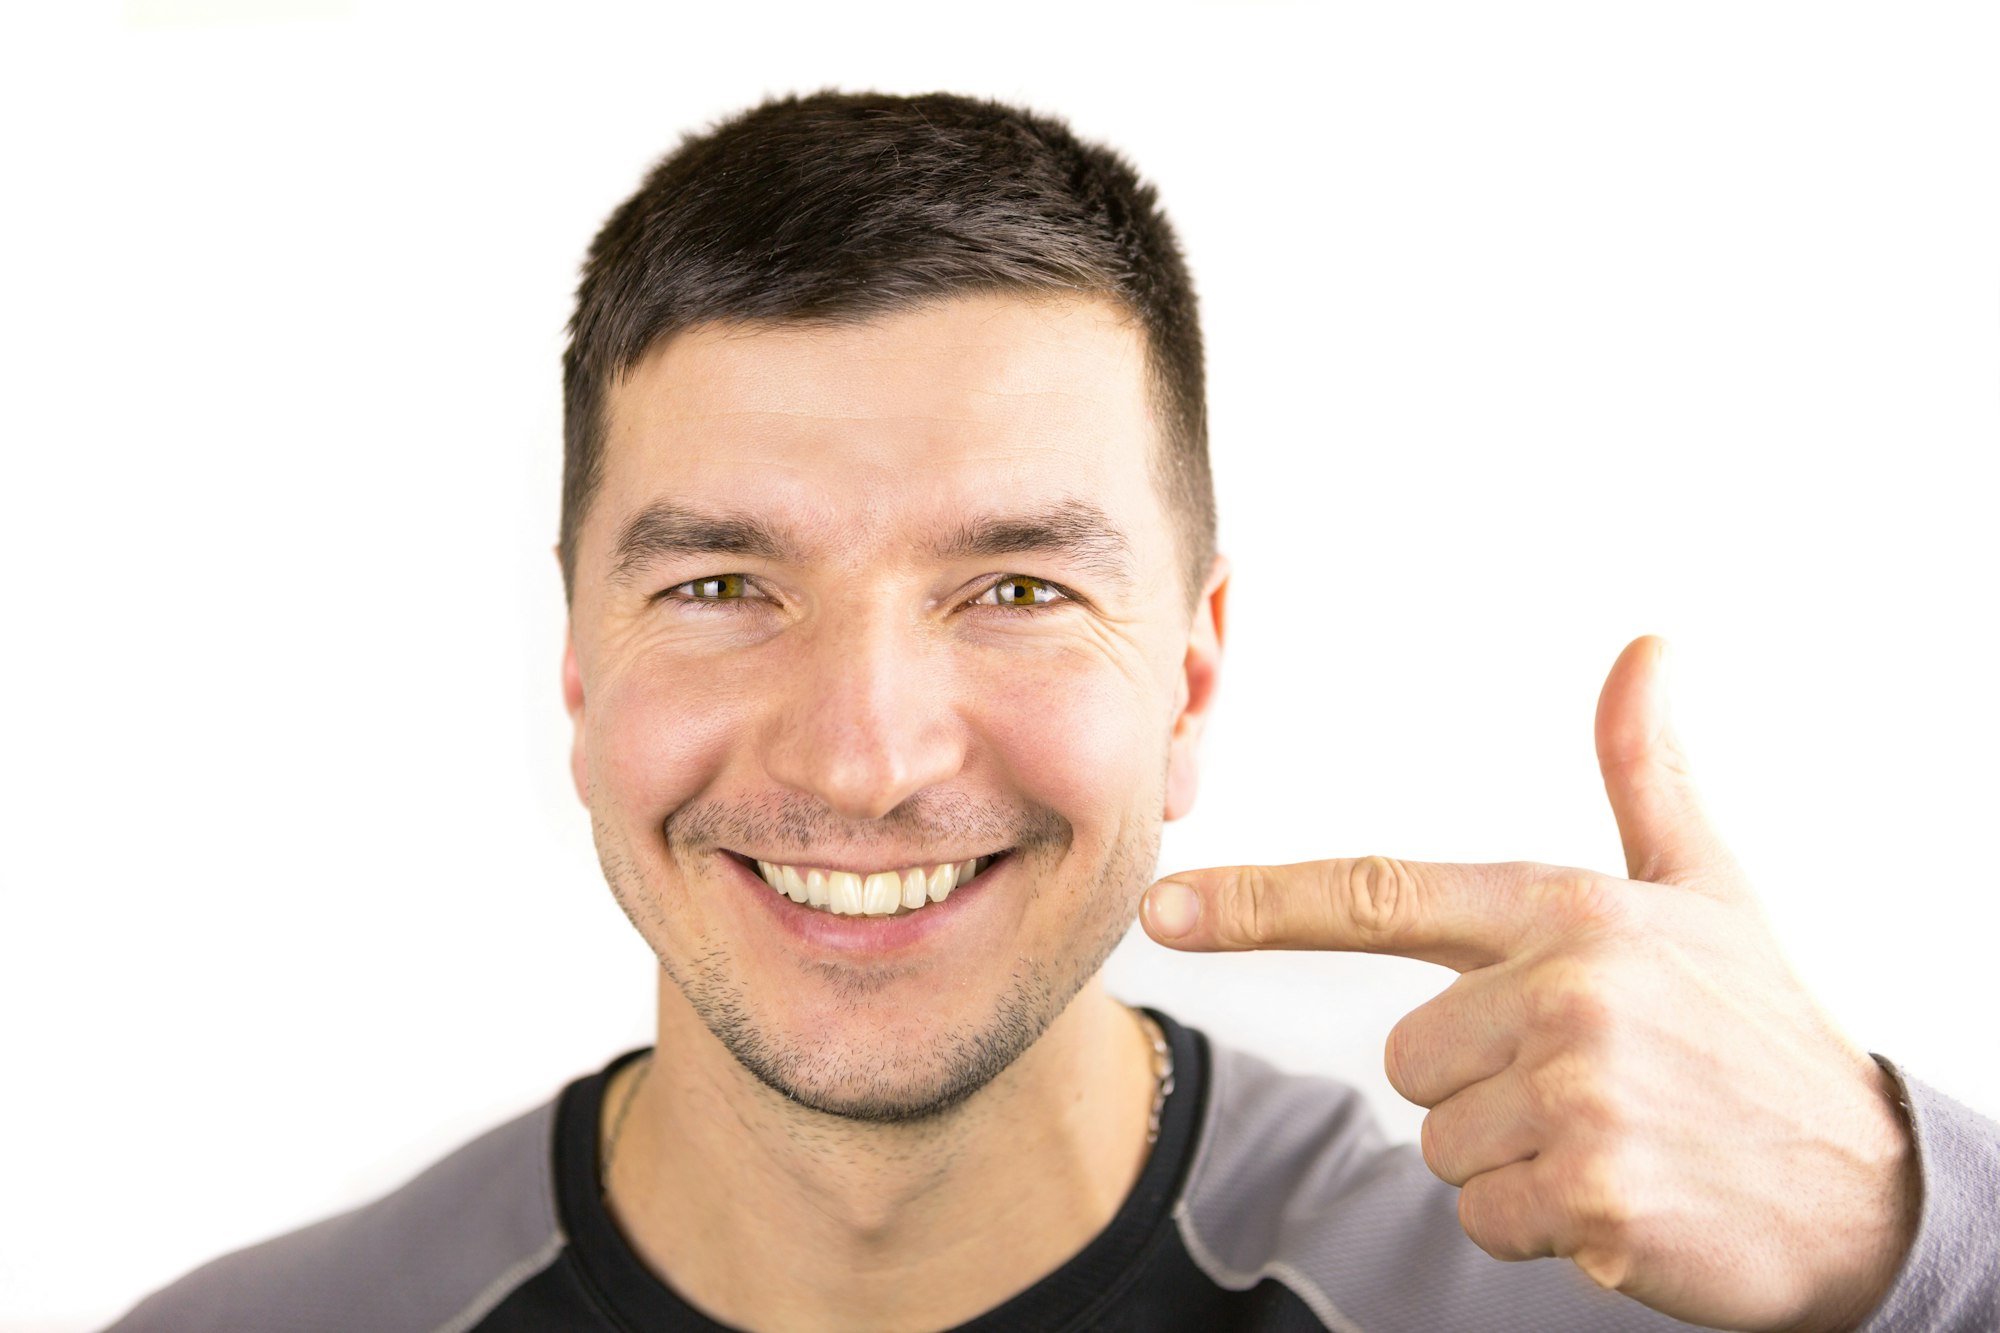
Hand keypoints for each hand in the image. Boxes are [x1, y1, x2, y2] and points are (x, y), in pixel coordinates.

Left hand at [1141, 636, 1918, 1331]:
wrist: (1866, 1187)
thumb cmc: (1761, 1029)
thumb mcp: (1707, 887)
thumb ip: (1646, 774)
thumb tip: (1646, 648)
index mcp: (1569, 908)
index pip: (1380, 893)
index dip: (1259, 901)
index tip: (1163, 908)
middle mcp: (1566, 989)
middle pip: (1406, 1059)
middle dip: (1477, 1085)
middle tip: (1588, 1082)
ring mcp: (1581, 1094)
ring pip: (1440, 1143)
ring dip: (1512, 1159)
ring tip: (1614, 1136)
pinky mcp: (1595, 1194)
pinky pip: (1486, 1216)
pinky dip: (1542, 1225)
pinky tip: (1624, 1198)